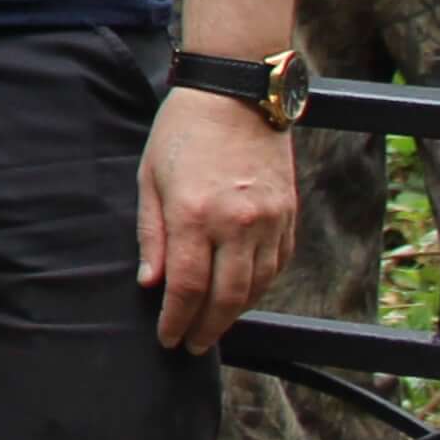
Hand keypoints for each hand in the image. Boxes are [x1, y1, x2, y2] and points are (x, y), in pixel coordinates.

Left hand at [138, 88, 297, 350]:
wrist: (236, 95)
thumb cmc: (182, 132)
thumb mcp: (150, 179)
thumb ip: (151, 235)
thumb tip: (150, 284)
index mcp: (194, 215)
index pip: (186, 287)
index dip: (176, 320)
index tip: (168, 338)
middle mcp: (236, 223)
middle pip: (225, 298)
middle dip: (207, 329)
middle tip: (192, 344)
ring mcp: (269, 221)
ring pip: (256, 287)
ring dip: (234, 313)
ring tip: (214, 325)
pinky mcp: (289, 215)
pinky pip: (277, 265)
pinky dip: (259, 286)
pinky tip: (242, 294)